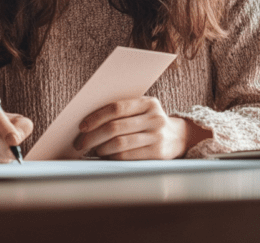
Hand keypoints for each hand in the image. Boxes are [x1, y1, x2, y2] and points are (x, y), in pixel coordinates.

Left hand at [73, 97, 195, 159]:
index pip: (116, 107)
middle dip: (93, 136)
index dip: (96, 117)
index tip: (82, 126)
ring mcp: (157, 136)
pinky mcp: (157, 154)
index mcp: (148, 103)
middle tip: (80, 143)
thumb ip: (122, 111)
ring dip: (101, 148)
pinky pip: (128, 156)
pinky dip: (112, 157)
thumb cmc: (149, 122)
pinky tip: (106, 156)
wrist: (178, 137)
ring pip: (120, 143)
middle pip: (115, 127)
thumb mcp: (142, 110)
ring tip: (93, 150)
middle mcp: (154, 118)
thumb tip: (88, 122)